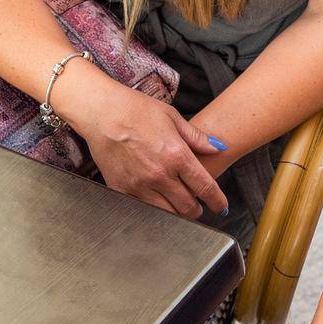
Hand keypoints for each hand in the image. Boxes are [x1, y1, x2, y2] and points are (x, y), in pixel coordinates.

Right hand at [68, 80, 228, 219]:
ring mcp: (140, 185)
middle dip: (198, 209)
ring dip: (177, 211)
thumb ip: (196, 137)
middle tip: (198, 205)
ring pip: (167, 213)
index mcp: (177, 155)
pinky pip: (144, 208)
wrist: (102, 112)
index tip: (221, 207)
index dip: (217, 201)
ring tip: (178, 203)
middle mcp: (160, 174)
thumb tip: (217, 147)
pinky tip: (156, 198)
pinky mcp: (122, 189)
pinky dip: (154, 207)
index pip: (205, 188)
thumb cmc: (135, 110)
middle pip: (188, 207)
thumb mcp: (172, 117)